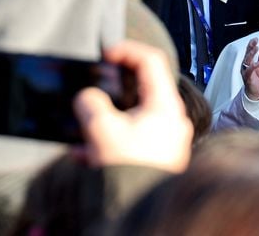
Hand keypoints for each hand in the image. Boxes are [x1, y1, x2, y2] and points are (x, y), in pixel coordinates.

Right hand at [73, 40, 192, 173]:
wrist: (141, 208)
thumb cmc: (132, 169)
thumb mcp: (103, 131)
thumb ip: (91, 105)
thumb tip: (88, 97)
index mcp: (165, 104)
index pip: (152, 60)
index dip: (128, 50)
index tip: (107, 54)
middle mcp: (172, 117)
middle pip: (143, 87)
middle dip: (113, 87)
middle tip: (94, 88)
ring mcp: (168, 136)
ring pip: (135, 112)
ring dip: (109, 115)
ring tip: (86, 127)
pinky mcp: (159, 153)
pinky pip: (134, 134)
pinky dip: (113, 136)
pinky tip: (89, 151)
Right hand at [240, 38, 258, 100]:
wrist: (255, 92)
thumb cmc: (256, 79)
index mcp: (248, 63)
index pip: (248, 52)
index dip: (251, 45)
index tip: (255, 39)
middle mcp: (245, 67)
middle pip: (247, 55)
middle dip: (250, 48)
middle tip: (255, 42)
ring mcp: (246, 72)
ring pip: (246, 61)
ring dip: (251, 54)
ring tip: (256, 48)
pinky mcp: (248, 79)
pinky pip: (249, 72)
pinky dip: (253, 67)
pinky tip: (257, 63)